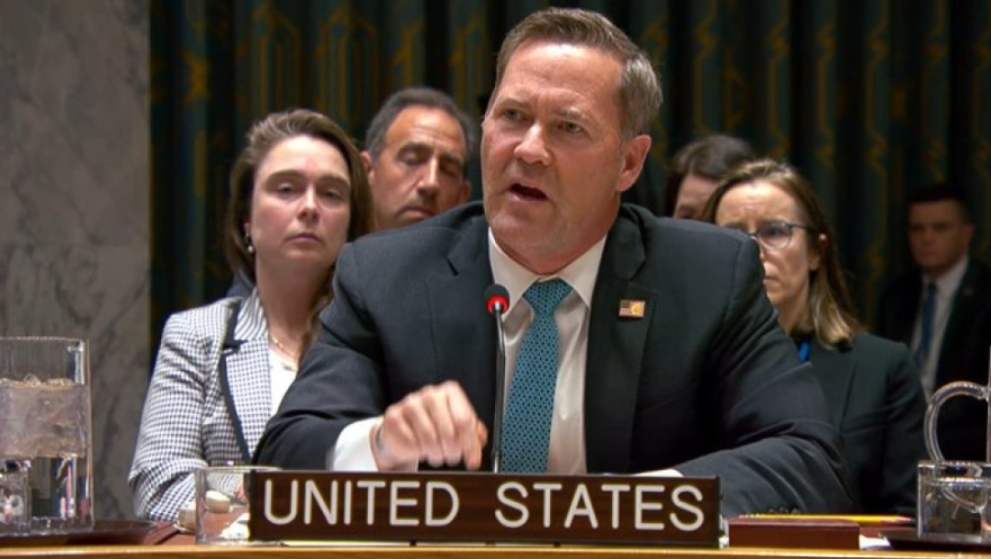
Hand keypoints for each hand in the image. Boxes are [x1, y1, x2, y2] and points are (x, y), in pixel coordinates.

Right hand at [372, 380, 487, 470]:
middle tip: (452, 457)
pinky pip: (411, 443)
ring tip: (436, 454)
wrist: (404, 427)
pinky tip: (419, 448)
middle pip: (449, 432)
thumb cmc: (434, 425)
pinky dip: (417, 452)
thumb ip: (473, 432)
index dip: (470, 445)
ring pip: (429, 439)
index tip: (472, 461)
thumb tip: (480, 440)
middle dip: (453, 451)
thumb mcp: (457, 425)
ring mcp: (410, 404)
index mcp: (450, 392)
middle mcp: (430, 394)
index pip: (465, 420)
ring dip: (436, 454)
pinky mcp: (394, 416)